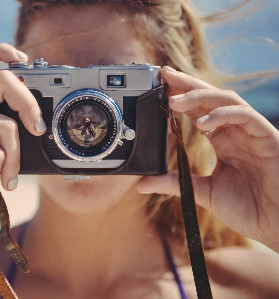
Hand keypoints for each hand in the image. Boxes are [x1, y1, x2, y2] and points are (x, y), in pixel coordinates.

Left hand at [137, 66, 278, 250]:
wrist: (276, 224)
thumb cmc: (248, 208)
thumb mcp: (202, 193)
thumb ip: (175, 184)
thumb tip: (142, 184)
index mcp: (222, 140)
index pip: (198, 110)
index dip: (180, 97)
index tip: (158, 87)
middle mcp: (235, 132)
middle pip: (210, 98)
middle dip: (187, 85)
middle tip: (164, 75)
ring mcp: (251, 132)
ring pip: (226, 100)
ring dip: (199, 96)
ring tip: (174, 100)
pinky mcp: (266, 137)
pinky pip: (245, 116)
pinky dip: (223, 115)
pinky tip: (202, 123)